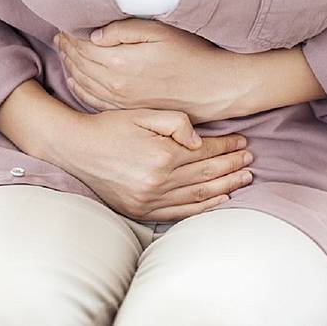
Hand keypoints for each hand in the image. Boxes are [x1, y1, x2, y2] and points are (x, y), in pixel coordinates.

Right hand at [48, 108, 253, 221]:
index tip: (242, 142)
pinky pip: (180, 213)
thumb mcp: (142, 113)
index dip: (227, 146)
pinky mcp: (141, 210)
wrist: (76, 149)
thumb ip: (176, 122)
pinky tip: (220, 201)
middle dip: (232, 167)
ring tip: (244, 180)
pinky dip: (203, 208)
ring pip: (199, 195)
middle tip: (251, 162)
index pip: (205, 152)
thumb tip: (199, 140)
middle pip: (207, 175)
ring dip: (225, 187)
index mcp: (162, 155)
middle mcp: (159, 181)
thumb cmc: (110, 127)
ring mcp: (150, 199)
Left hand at [55, 19, 250, 123]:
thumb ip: (123, 31)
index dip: (71, 35)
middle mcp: (116, 86)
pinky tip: (76, 81)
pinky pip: (94, 101)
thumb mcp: (160, 33)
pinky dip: (80, 90)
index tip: (64, 27)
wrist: (214, 88)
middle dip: (67, 49)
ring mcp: (121, 102)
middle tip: (60, 38)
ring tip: (65, 54)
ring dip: (71, 67)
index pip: (83, 47)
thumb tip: (95, 35)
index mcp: (121, 63)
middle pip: (80, 65)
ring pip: (84, 83)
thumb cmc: (192, 57)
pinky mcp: (128, 111)